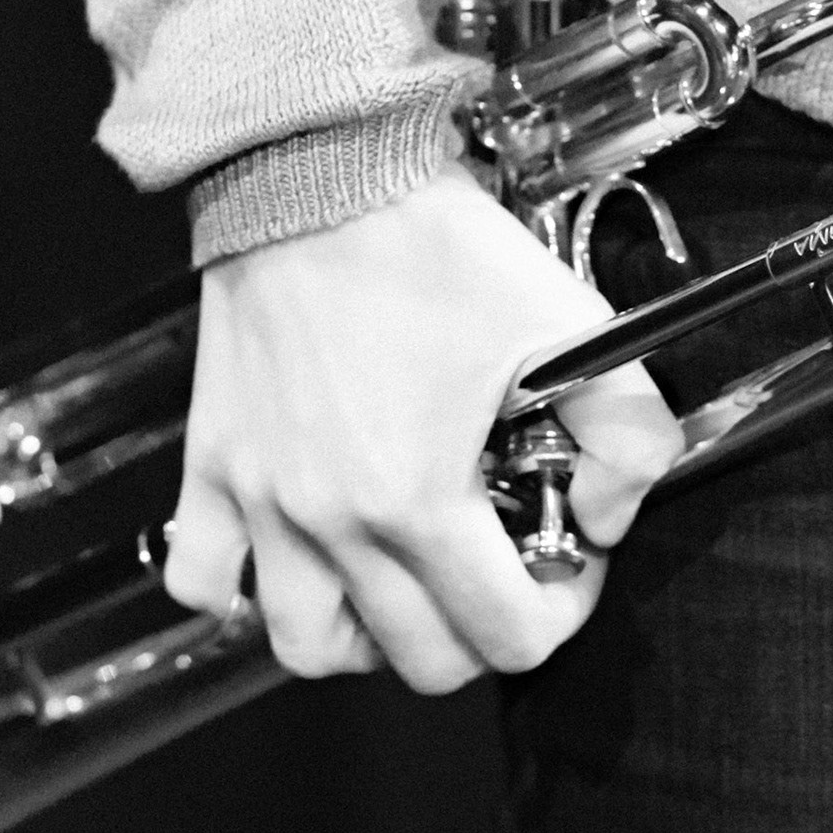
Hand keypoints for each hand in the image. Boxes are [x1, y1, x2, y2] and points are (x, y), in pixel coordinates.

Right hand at [167, 162, 682, 693]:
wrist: (317, 170)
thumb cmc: (434, 245)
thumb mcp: (571, 323)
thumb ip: (631, 436)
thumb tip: (607, 517)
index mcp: (421, 501)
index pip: (508, 639)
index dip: (559, 613)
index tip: (565, 560)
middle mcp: (333, 522)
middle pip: (419, 662)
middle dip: (479, 631)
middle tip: (497, 569)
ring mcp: (263, 503)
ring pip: (307, 648)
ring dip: (364, 638)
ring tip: (396, 588)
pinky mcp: (213, 468)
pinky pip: (201, 583)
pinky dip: (240, 597)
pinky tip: (289, 561)